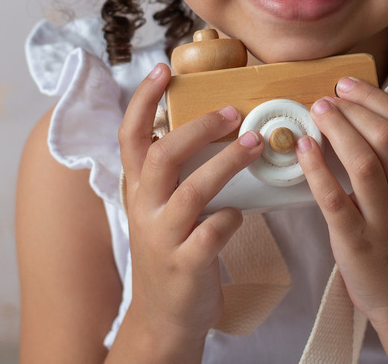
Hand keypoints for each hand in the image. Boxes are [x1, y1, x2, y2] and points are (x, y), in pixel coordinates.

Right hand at [116, 63, 264, 352]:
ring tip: (257, 144)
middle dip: (199, 128)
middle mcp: (145, 207)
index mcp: (138, 187)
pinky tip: (243, 214)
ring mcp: (163, 237)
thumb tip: (212, 120)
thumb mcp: (160, 206)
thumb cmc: (172, 249)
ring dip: (227, 163)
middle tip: (233, 112)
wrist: (164, 318)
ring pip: (192, 191)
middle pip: (162, 154)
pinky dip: (231, 219)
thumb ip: (176, 170)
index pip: (130, 135)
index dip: (143, 99)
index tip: (163, 69)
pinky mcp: (186, 264)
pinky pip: (212, 233)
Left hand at [296, 76, 387, 332]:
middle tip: (327, 97)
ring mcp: (387, 220)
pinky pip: (335, 200)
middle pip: (386, 137)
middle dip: (354, 109)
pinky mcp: (359, 243)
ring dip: (338, 131)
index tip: (348, 84)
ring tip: (316, 112)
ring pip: (365, 164)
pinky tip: (303, 149)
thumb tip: (363, 113)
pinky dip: (318, 170)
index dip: (375, 97)